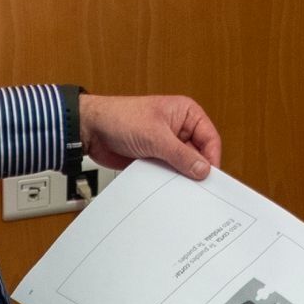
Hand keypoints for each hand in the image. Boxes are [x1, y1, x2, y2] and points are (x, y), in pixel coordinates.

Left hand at [79, 93, 221, 178]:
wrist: (91, 129)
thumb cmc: (120, 117)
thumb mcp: (155, 136)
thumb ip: (181, 155)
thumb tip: (203, 169)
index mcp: (186, 113)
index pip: (210, 138)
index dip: (212, 158)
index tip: (210, 178)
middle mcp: (180, 129)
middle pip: (199, 154)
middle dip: (197, 170)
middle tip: (198, 188)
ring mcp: (167, 145)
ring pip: (184, 166)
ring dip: (181, 176)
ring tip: (180, 189)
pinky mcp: (156, 158)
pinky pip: (169, 173)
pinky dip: (168, 181)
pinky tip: (165, 189)